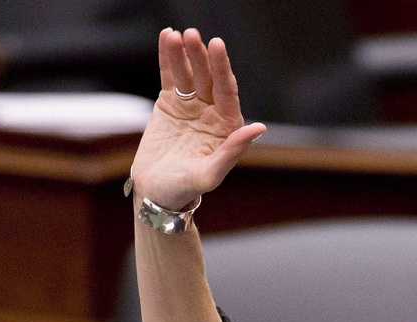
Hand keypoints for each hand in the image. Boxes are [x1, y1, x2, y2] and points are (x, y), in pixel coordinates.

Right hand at [131, 28, 265, 210]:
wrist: (157, 192)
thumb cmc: (186, 188)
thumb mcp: (209, 174)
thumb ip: (232, 152)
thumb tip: (259, 128)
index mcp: (228, 127)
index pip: (226, 92)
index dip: (222, 69)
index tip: (216, 46)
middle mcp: (213, 112)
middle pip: (208, 78)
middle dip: (201, 57)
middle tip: (194, 36)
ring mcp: (191, 106)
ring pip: (188, 74)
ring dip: (184, 53)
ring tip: (177, 35)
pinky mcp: (170, 103)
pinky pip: (170, 76)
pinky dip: (168, 57)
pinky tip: (167, 38)